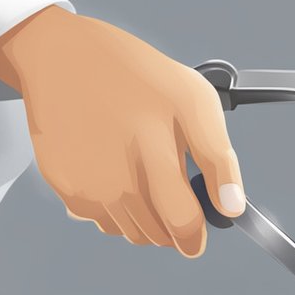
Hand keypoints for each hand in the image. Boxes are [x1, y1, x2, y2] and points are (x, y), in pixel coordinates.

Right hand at [0, 6, 242, 255]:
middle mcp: (116, 178)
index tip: (201, 231)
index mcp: (153, 151)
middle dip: (174, 224)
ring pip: (131, 233)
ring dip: (146, 218)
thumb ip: (218, 158)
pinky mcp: (65, 189)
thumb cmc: (135, 77)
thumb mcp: (193, 100)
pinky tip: (115, 171)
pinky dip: (116, 207)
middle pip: (158, 235)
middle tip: (173, 186)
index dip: (197, 236)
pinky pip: (102, 221)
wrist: (62, 58)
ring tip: (145, 173)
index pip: (183, 223)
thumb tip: (232, 208)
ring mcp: (87, 187)